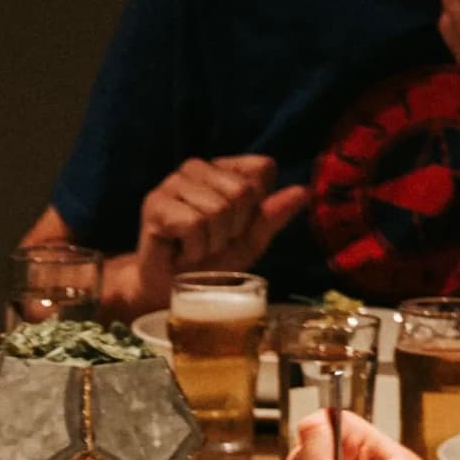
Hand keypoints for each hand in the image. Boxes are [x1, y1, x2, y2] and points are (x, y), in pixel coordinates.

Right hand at [130, 153, 309, 316]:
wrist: (169, 292)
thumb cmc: (208, 265)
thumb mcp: (249, 242)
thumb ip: (272, 216)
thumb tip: (303, 191)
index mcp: (224, 169)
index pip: (262, 169)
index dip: (256, 207)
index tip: (235, 228)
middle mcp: (198, 168)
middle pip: (241, 191)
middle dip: (232, 229)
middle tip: (211, 243)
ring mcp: (174, 182)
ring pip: (218, 209)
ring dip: (211, 242)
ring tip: (195, 249)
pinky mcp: (155, 203)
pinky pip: (194, 224)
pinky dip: (194, 248)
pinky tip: (181, 253)